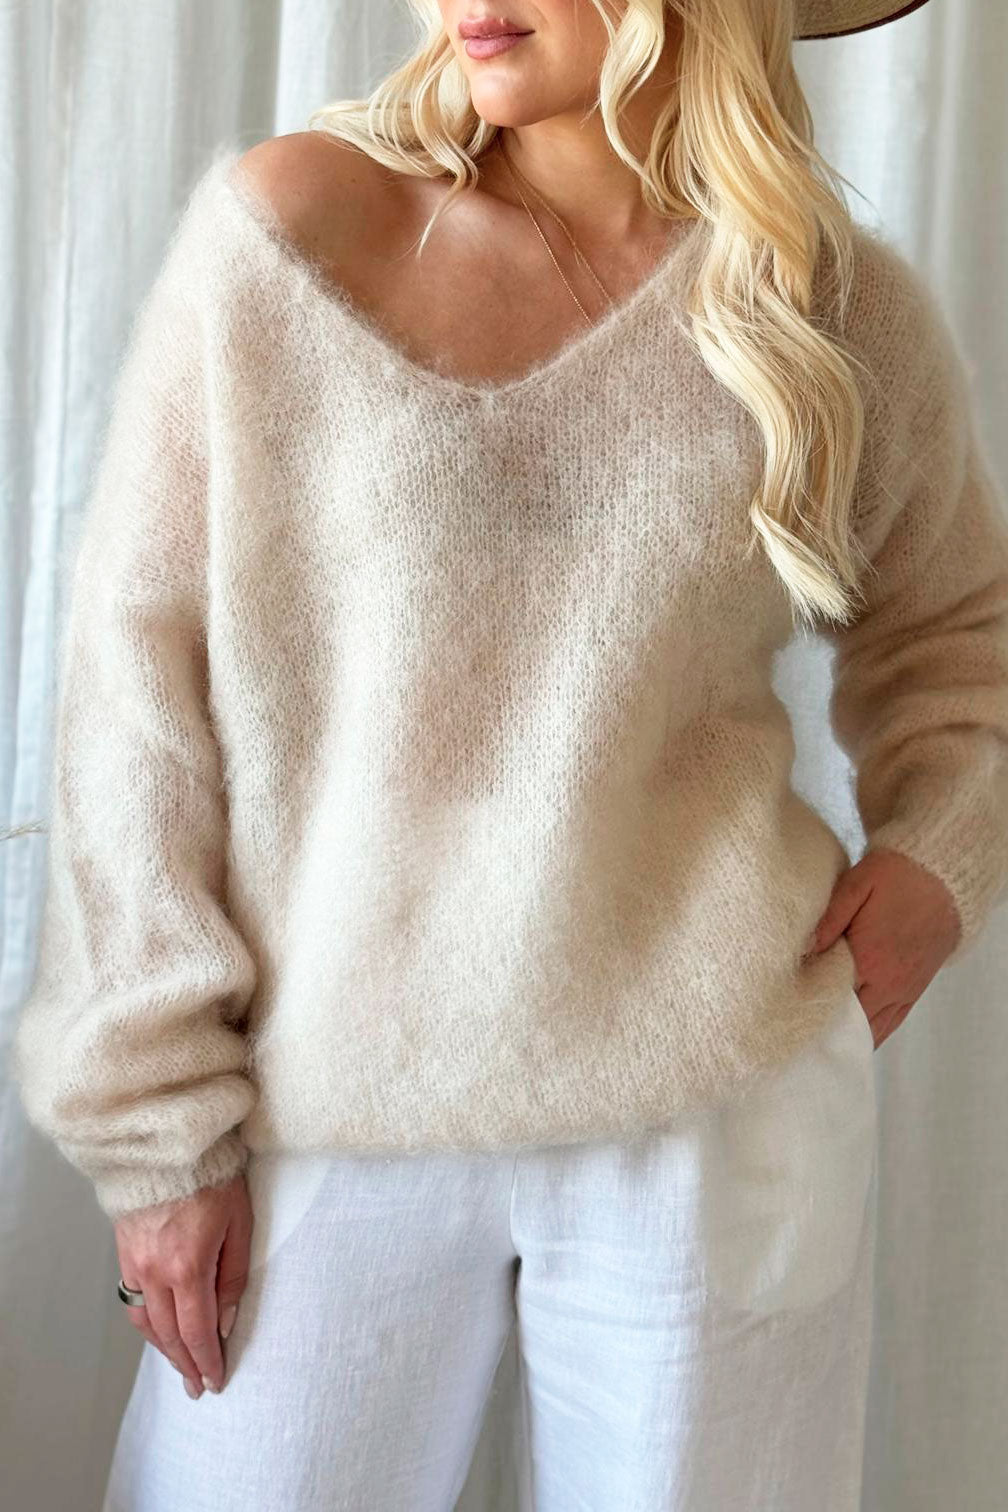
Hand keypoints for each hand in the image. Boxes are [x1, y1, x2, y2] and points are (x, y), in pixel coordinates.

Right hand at [114, 1171, 252, 1398]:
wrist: (170, 1143)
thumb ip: (233, 1275)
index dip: (205, 1361)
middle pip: (169, 1333)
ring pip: (146, 1321)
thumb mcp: (239, 1223)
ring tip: (181, 1364)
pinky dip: (147, 1322)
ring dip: (164, 1347)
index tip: (215, 1382)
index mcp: (187, 1266)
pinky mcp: (124, 1251)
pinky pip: (133, 1300)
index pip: (196, 1331)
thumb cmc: (215, 1176)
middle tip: (198, 1386)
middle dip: (185, 1364)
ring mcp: (135, 1262)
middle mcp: (155, 1271)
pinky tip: (159, 1329)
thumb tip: (226, 1322)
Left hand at [809, 846, 961, 1049]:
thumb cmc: (896, 877)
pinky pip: (894, 1021)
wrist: (942, 876)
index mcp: (870, 960)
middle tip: (799, 1032)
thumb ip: (829, 919)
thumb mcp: (856, 886)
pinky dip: (875, 1031)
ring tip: (823, 1040)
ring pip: (874, 1027)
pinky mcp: (917, 988)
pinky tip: (857, 1035)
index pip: (833, 1000)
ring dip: (850, 1033)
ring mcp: (906, 989)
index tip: (788, 1014)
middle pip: (851, 1021)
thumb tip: (804, 950)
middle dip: (827, 1026)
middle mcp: (889, 983)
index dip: (810, 1009)